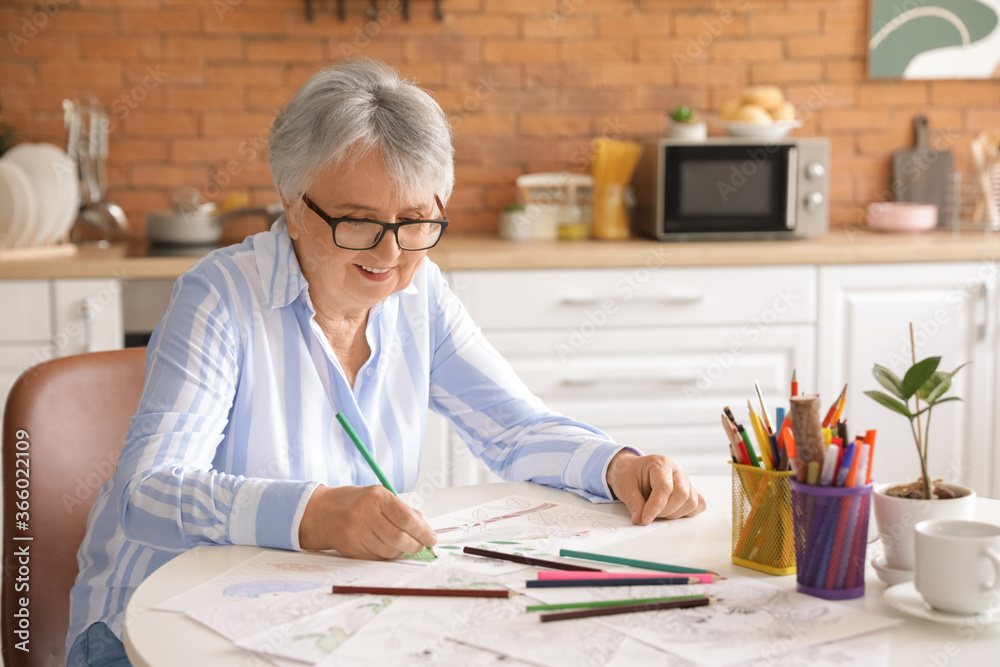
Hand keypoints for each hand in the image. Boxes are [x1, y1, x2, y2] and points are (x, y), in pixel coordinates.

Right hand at [298, 485, 436, 558]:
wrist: (321, 512)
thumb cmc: (356, 503)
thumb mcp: (379, 496)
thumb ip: (402, 510)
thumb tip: (425, 528)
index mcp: (376, 497)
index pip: (406, 519)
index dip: (423, 532)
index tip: (432, 539)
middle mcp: (365, 514)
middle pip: (399, 538)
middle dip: (415, 545)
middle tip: (421, 546)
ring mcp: (356, 532)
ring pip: (389, 551)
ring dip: (401, 551)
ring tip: (403, 546)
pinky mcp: (351, 548)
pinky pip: (376, 557)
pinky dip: (387, 555)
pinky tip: (387, 548)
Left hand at [606, 450, 706, 524]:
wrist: (632, 469)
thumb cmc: (629, 474)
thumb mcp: (625, 485)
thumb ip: (633, 503)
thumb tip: (640, 521)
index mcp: (660, 464)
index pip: (664, 487)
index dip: (655, 507)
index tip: (645, 520)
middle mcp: (676, 470)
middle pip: (682, 495)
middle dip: (665, 511)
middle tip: (649, 514)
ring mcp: (686, 480)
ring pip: (691, 502)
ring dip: (674, 514)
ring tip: (658, 512)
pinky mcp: (690, 490)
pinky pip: (699, 504)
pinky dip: (687, 512)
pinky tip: (672, 511)